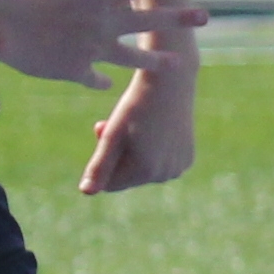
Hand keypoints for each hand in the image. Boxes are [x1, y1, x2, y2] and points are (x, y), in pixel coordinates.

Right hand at [0, 0, 206, 92]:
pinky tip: (106, 84)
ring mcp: (90, 48)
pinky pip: (96, 79)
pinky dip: (100, 81)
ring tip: (178, 63)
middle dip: (179, 17)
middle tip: (206, 16)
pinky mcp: (76, 70)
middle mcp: (100, 22)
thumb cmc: (30, 0)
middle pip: (148, 18)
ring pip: (132, 56)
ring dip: (156, 60)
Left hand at [77, 60, 197, 195]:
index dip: (102, 159)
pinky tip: (156, 129)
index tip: (102, 129)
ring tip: (137, 125)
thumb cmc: (137, 105)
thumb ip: (99, 166)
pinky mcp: (188, 158)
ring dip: (135, 154)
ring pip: (144, 171)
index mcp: (145, 170)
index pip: (110, 184)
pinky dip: (154, 151)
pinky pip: (161, 164)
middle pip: (128, 177)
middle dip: (118, 156)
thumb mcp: (113, 134)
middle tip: (112, 122)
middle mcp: (165, 174)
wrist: (171, 81)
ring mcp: (179, 168)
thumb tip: (86, 192)